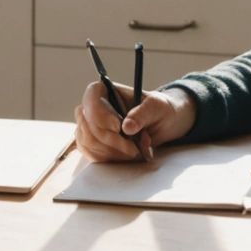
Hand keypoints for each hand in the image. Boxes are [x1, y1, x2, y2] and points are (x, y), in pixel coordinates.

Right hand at [74, 82, 195, 162]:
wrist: (162, 124)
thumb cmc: (158, 109)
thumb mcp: (155, 107)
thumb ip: (142, 114)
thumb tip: (127, 128)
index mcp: (106, 91)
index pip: (91, 97)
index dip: (99, 113)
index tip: (117, 127)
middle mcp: (93, 108)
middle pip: (88, 124)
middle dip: (110, 140)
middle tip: (133, 148)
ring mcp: (90, 127)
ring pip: (88, 142)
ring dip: (112, 152)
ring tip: (134, 152)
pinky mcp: (93, 144)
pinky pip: (91, 154)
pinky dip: (109, 159)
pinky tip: (126, 157)